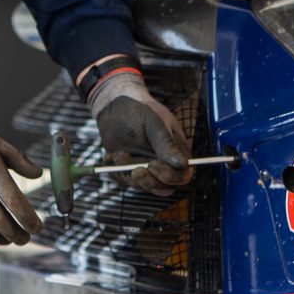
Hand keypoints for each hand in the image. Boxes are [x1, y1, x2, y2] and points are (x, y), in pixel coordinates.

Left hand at [89, 71, 191, 195]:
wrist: (115, 105)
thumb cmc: (138, 109)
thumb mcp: (153, 123)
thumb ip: (167, 144)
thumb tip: (183, 164)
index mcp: (176, 150)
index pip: (182, 175)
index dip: (170, 176)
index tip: (153, 164)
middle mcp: (163, 163)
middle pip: (164, 188)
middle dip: (148, 181)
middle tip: (136, 170)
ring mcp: (146, 168)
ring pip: (142, 186)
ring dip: (128, 174)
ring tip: (119, 154)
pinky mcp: (129, 171)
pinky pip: (124, 181)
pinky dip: (115, 172)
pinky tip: (110, 157)